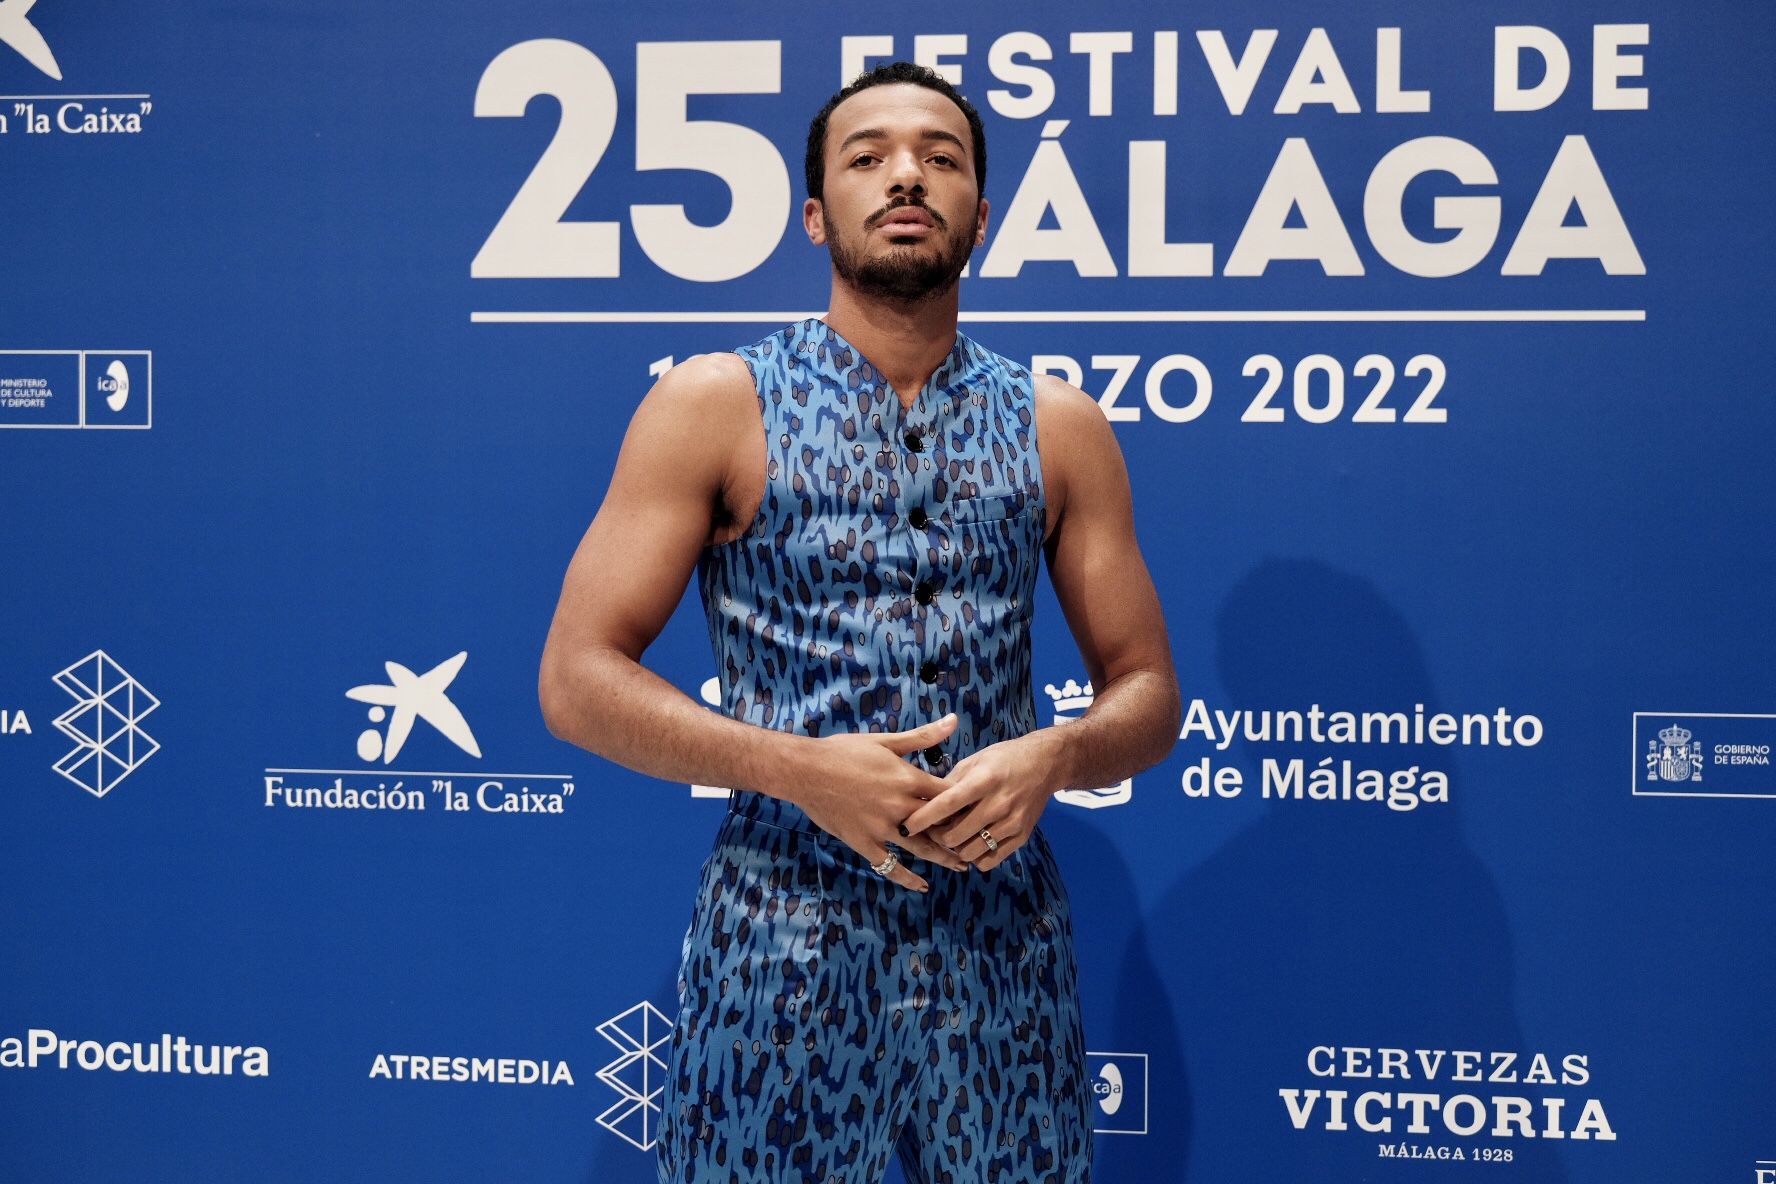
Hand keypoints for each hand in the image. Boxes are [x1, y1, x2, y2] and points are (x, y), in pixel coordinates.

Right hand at [791, 713, 970, 891]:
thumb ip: (923, 736)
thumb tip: (954, 721)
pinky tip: (922, 886)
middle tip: (980, 843)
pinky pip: (888, 865)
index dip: (966, 803)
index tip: (979, 809)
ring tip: (962, 866)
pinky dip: (906, 877)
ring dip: (943, 858)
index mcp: (908, 779)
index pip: (948, 794)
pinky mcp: (863, 842)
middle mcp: (899, 806)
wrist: (805, 769)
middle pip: (940, 825)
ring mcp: (881, 828)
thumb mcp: (886, 740)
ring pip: (920, 848)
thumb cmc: (844, 750)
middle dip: (961, 835)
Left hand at [898, 732, 1058, 871]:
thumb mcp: (976, 760)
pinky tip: (973, 844)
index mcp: (984, 780)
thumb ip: (952, 782)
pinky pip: (990, 860)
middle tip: (933, 830)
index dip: (924, 818)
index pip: (947, 804)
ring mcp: (1012, 823)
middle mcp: (999, 804)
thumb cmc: (1005, 758)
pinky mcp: (1022, 836)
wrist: (1047, 763)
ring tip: (954, 836)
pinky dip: (976, 857)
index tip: (906, 826)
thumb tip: (925, 800)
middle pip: (956, 835)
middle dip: (937, 837)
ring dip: (956, 849)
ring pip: (970, 852)